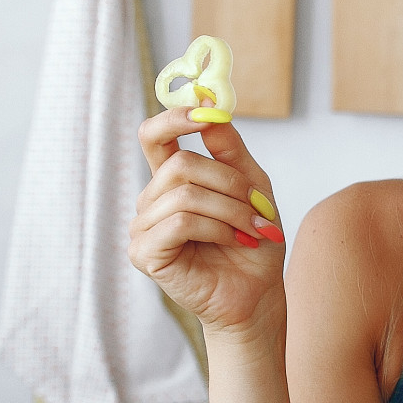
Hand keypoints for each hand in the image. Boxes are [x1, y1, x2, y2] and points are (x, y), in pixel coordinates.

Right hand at [129, 108, 285, 338]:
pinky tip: (233, 242)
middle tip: (258, 208)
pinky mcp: (145, 253)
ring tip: (252, 230)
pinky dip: (216, 229)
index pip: (155, 136)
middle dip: (229, 183)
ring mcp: (144, 227)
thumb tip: (212, 109)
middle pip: (180, 164)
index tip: (205, 112)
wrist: (258, 293)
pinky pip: (180, 222)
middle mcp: (152, 200)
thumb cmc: (253, 242)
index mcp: (172, 180)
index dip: (174, 118)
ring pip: (185, 194)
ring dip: (230, 211)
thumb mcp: (252, 187)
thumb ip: (230, 150)